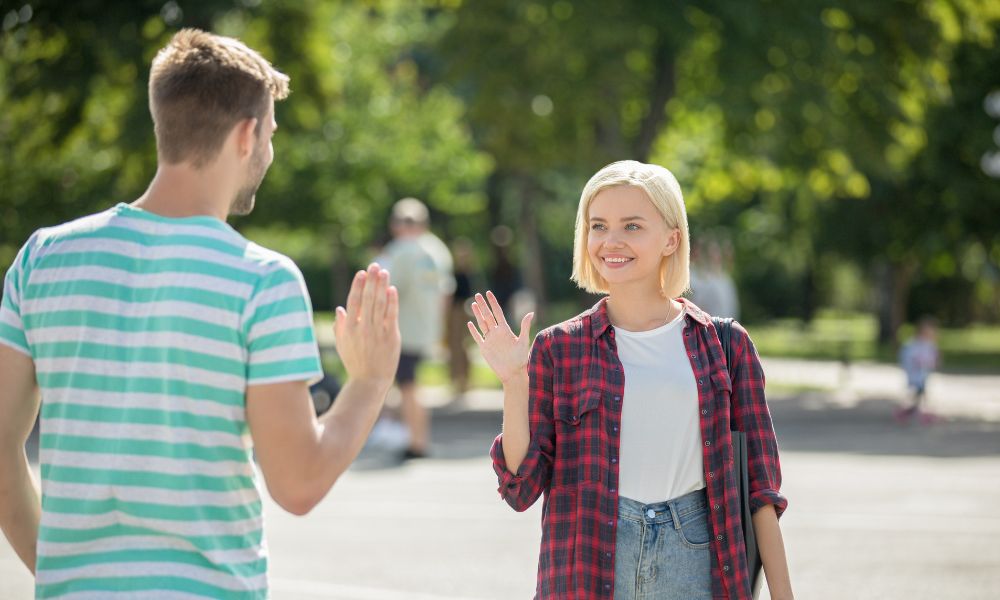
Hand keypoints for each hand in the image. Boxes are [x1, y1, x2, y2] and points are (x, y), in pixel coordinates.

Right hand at [334, 263, 400, 385]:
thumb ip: (340, 326)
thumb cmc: (355, 362)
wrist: (370, 381)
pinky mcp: (391, 336)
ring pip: (380, 304)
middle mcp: (362, 328)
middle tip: (375, 265)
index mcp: (349, 328)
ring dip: (382, 286)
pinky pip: (391, 315)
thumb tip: (341, 308)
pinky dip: (392, 301)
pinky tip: (392, 289)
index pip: (353, 302)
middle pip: (368, 299)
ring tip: (384, 272)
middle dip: (372, 280)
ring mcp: (377, 332)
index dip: (358, 286)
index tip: (362, 273)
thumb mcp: (343, 344)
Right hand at [467, 291, 532, 385]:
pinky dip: (473, 330)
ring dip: (477, 314)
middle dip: (483, 305)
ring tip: (473, 304)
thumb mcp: (523, 341)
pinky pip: (477, 337)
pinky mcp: (484, 348)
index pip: (497, 312)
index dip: (493, 302)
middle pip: (487, 315)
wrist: (513, 372)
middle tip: (478, 294)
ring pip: (482, 324)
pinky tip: (469, 323)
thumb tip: (531, 313)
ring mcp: (489, 340)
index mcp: (505, 329)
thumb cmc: (521, 358)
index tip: (488, 293)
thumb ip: (525, 326)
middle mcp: (496, 332)